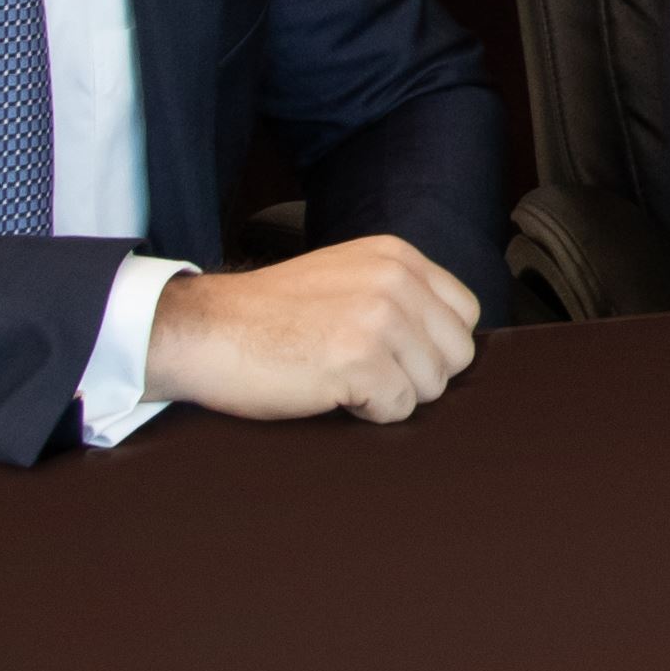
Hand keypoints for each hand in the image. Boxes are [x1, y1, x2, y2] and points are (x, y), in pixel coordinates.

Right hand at [145, 236, 482, 423]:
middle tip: (365, 372)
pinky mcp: (359, 360)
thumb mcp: (346, 277)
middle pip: (457, 354)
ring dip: (391, 395)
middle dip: (418, 375)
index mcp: (396, 256)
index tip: (394, 354)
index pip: (464, 313)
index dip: (433, 345)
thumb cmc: (270, 315)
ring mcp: (379, 318)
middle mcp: (395, 280)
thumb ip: (399, 294)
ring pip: (432, 386)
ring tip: (342, 378)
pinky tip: (331, 392)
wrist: (204, 329)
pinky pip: (399, 409)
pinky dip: (368, 413)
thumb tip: (450, 340)